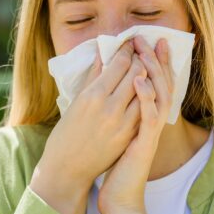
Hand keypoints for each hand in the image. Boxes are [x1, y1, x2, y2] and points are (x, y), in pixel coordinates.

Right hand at [33, 40, 144, 195]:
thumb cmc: (66, 133)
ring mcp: (123, 123)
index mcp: (93, 95)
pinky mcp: (130, 135)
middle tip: (139, 52)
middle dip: (140, 59)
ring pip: (146, 90)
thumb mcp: (76, 101)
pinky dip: (147, 96)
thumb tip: (102, 53)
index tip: (128, 45)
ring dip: (146, 77)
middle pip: (136, 73)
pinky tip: (144, 90)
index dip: (127, 50)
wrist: (68, 169)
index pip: (120, 63)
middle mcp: (110, 107)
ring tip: (143, 70)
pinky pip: (146, 109)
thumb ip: (93, 76)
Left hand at [98, 35, 173, 213]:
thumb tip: (112, 88)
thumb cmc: (115, 167)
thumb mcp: (118, 133)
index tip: (150, 41)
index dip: (156, 62)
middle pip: (162, 84)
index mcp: (146, 118)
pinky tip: (139, 81)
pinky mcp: (144, 143)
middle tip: (150, 38)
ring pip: (159, 95)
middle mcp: (152, 122)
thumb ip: (120, 110)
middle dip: (156, 59)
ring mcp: (150, 132)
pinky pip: (149, 116)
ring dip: (153, 71)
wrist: (119, 199)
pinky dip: (146, 97)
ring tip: (145, 51)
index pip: (156, 83)